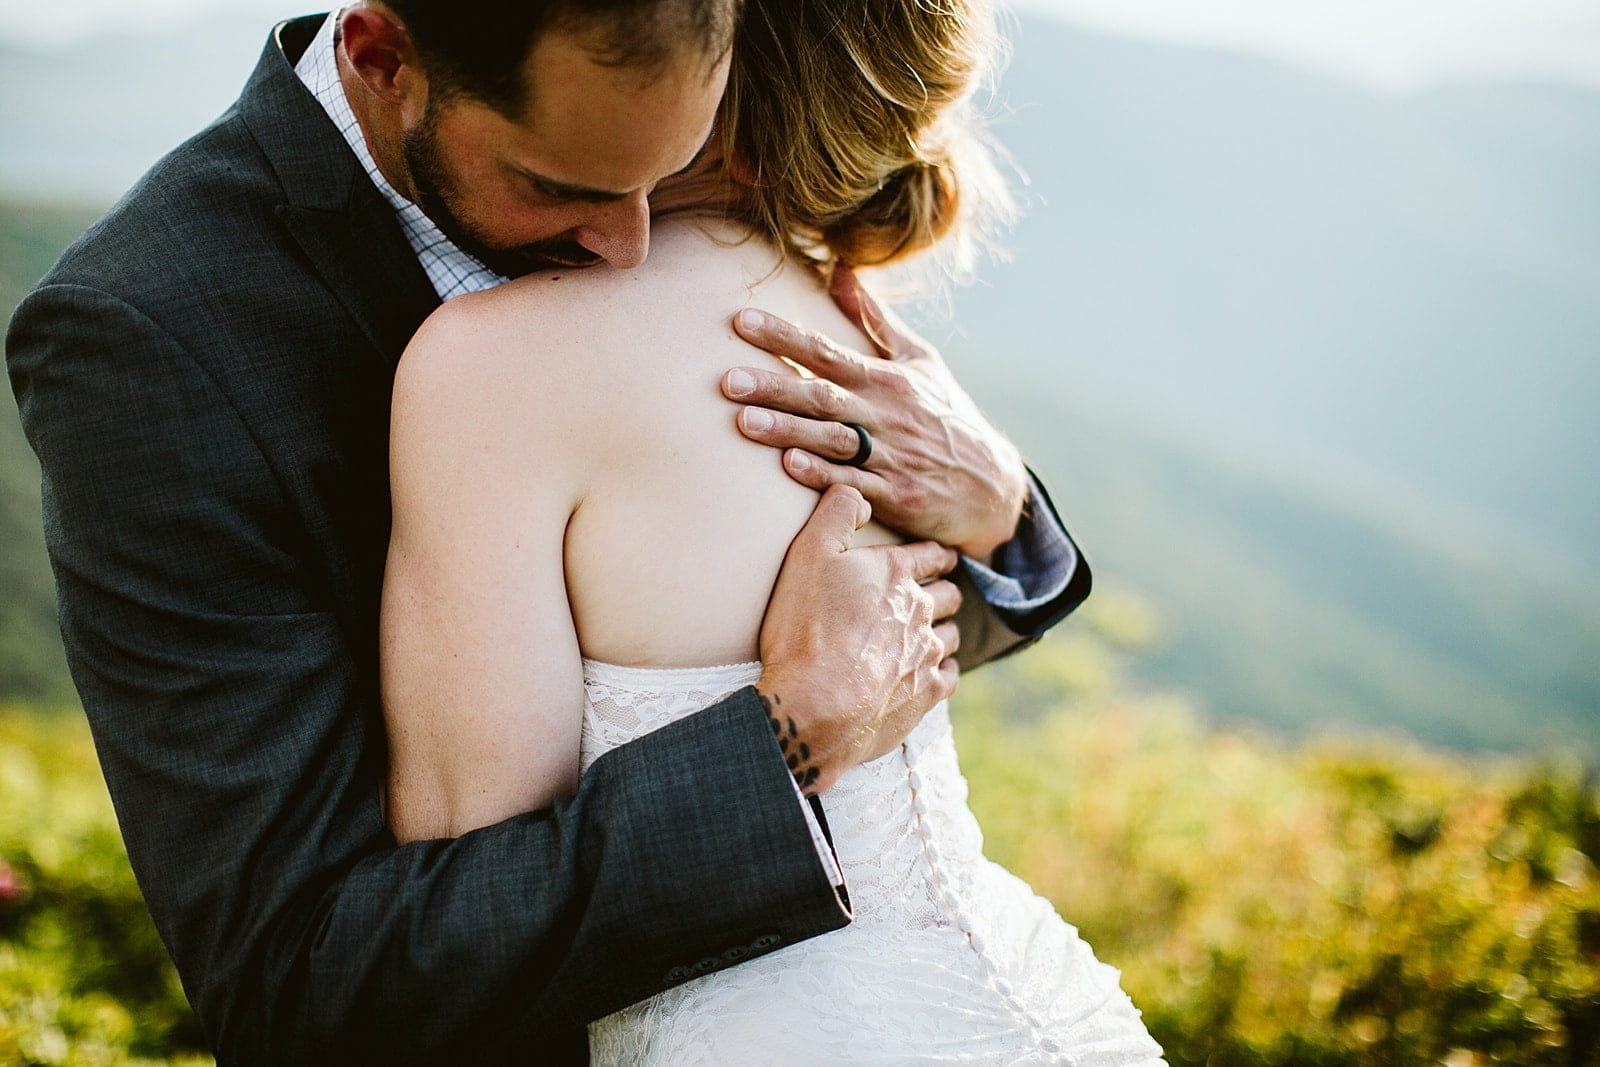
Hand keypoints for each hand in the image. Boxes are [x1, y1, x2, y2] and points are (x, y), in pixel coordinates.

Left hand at [724, 267, 1028, 562]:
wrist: (992, 485)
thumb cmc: (946, 416)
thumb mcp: (920, 360)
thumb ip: (874, 318)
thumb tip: (838, 269)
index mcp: (885, 378)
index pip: (825, 351)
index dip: (783, 336)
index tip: (741, 322)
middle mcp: (884, 414)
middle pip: (821, 396)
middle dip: (773, 386)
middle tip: (727, 380)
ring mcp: (890, 456)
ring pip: (831, 439)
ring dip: (788, 431)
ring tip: (744, 422)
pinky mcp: (894, 496)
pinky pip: (853, 483)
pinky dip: (823, 475)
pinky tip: (790, 466)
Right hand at [757, 485, 961, 793]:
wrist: (814, 705)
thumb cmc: (805, 628)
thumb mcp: (808, 554)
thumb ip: (835, 513)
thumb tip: (858, 490)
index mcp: (894, 574)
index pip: (930, 555)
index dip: (934, 554)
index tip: (937, 557)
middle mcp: (920, 611)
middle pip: (949, 593)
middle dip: (944, 590)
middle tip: (934, 592)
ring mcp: (926, 654)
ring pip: (951, 634)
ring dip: (942, 630)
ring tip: (929, 633)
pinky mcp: (926, 694)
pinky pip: (950, 676)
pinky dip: (943, 670)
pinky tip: (930, 671)